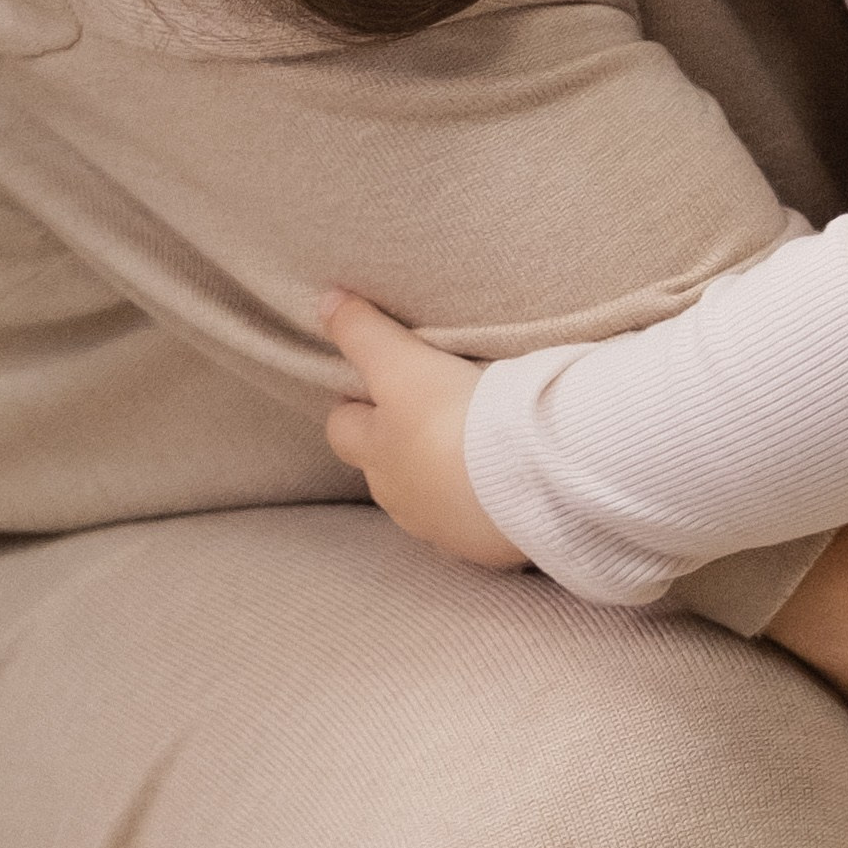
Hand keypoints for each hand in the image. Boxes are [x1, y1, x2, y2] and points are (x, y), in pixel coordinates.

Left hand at [321, 292, 526, 567]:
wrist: (522, 478)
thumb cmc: (458, 416)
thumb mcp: (405, 363)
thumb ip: (364, 332)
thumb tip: (324, 301)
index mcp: (377, 449)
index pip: (344, 428)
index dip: (356, 405)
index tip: (376, 385)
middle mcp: (398, 494)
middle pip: (381, 470)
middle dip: (394, 447)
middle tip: (426, 415)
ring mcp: (439, 525)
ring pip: (425, 499)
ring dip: (440, 478)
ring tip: (473, 449)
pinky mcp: (482, 545)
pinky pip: (472, 523)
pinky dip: (480, 505)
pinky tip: (503, 484)